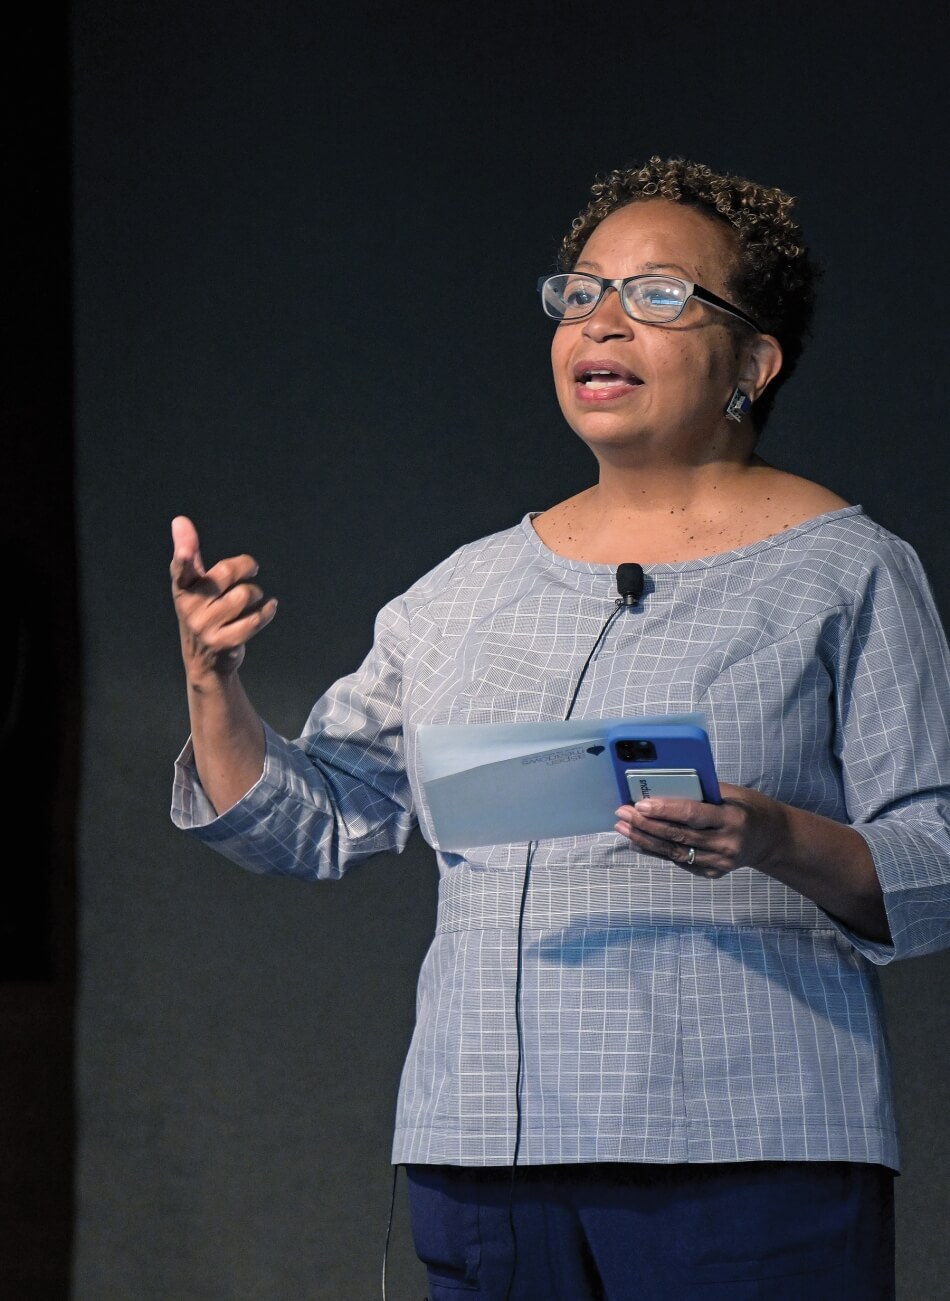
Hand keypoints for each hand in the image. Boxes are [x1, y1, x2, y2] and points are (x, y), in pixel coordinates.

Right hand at [170, 516, 277, 683]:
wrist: (204, 662)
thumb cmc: (202, 612)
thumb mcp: (193, 586)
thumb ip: (190, 554)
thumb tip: (180, 520)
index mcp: (182, 589)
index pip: (180, 569)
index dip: (183, 557)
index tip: (185, 549)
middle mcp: (190, 607)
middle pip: (226, 573)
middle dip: (246, 567)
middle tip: (252, 568)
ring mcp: (205, 627)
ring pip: (244, 596)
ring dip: (257, 593)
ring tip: (255, 597)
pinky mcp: (223, 643)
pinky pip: (254, 620)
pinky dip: (267, 611)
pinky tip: (270, 607)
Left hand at [614, 782, 787, 879]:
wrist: (772, 839)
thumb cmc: (749, 808)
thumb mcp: (732, 794)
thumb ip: (701, 792)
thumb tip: (661, 786)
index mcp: (733, 819)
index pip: (692, 814)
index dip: (664, 809)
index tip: (640, 803)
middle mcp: (726, 844)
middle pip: (678, 836)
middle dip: (645, 824)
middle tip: (622, 813)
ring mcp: (720, 863)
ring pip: (674, 853)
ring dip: (644, 840)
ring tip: (623, 827)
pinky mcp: (713, 873)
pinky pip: (679, 862)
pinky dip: (656, 852)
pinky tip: (638, 841)